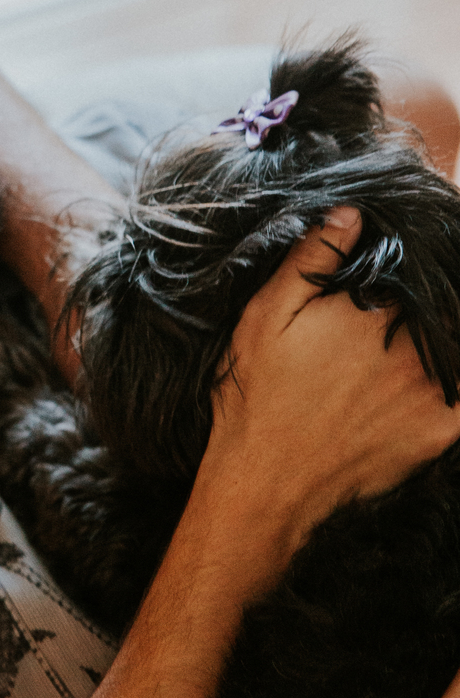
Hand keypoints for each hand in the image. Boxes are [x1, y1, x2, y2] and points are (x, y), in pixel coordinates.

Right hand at [193, 208, 459, 582]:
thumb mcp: (266, 316)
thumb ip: (311, 260)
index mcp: (374, 308)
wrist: (266, 482)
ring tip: (400, 349)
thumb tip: (351, 214)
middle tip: (392, 317)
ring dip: (443, 338)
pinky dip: (454, 382)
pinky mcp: (442, 431)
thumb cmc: (258, 394)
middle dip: (434, 301)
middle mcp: (414, 346)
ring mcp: (433, 391)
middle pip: (443, 308)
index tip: (408, 261)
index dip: (416, 261)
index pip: (418, 267)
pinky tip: (429, 378)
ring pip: (454, 348)